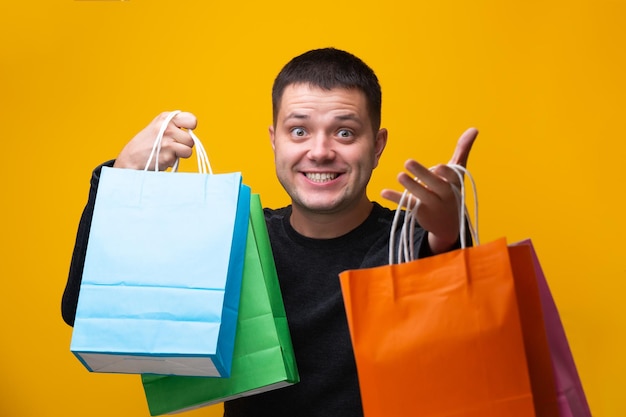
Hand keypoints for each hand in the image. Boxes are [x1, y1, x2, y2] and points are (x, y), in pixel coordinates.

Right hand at [113, 111, 197, 169]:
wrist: (130, 157)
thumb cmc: (147, 143)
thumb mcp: (158, 126)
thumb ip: (175, 125)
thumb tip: (192, 132)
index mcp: (166, 118)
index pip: (191, 120)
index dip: (191, 128)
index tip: (185, 131)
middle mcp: (167, 127)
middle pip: (191, 139)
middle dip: (184, 145)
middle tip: (170, 145)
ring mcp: (167, 141)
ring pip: (189, 150)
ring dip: (180, 154)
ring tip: (167, 151)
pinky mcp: (167, 155)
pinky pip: (179, 159)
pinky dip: (173, 160)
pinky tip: (162, 157)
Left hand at [381, 127, 477, 253]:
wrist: (449, 224)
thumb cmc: (452, 190)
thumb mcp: (458, 173)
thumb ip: (462, 150)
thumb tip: (474, 128)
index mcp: (455, 184)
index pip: (453, 178)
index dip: (446, 173)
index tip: (439, 167)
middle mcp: (445, 196)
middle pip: (436, 186)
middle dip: (423, 175)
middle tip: (408, 161)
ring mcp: (433, 205)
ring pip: (421, 196)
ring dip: (410, 186)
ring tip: (400, 175)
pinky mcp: (420, 213)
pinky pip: (407, 205)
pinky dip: (395, 198)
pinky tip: (384, 192)